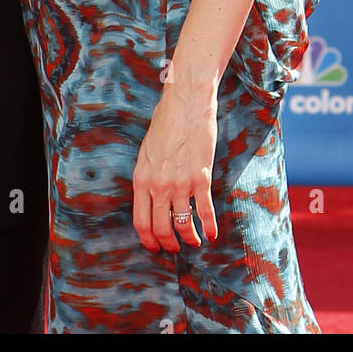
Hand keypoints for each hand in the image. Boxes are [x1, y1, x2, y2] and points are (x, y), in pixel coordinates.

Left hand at [132, 83, 218, 251]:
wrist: (186, 102)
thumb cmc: (166, 122)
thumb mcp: (146, 151)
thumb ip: (148, 176)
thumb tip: (152, 199)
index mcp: (141, 178)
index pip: (140, 221)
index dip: (148, 240)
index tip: (155, 247)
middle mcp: (158, 185)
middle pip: (161, 228)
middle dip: (169, 244)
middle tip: (175, 249)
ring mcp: (180, 183)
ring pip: (184, 225)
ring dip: (190, 239)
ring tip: (195, 242)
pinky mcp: (201, 178)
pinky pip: (205, 212)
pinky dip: (210, 227)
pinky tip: (212, 234)